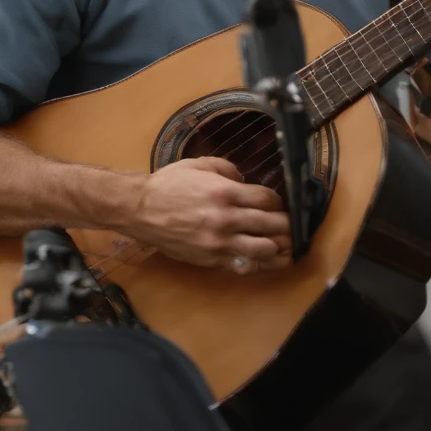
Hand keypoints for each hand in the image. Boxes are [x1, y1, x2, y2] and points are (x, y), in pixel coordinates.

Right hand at [128, 157, 291, 274]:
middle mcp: (226, 219)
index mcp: (225, 192)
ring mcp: (219, 243)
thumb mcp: (201, 164)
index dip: (279, 202)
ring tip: (284, 245)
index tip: (279, 204)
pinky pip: (243, 266)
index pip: (268, 199)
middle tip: (290, 225)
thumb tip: (245, 181)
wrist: (140, 210)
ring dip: (278, 247)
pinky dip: (258, 264)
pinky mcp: (211, 260)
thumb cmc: (169, 184)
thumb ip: (229, 170)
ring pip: (264, 251)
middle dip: (286, 225)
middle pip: (272, 225)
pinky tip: (264, 259)